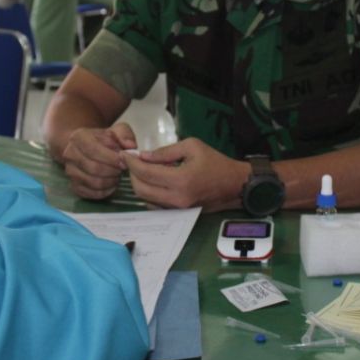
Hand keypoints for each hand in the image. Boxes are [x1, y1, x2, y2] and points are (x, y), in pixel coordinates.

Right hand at [62, 122, 136, 200]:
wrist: (87, 148)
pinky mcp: (74, 186)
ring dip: (110, 181)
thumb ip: (125, 135)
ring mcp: (70, 171)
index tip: (124, 162)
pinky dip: (105, 191)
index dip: (111, 158)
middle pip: (93, 168)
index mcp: (79, 137)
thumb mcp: (116, 131)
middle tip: (122, 170)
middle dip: (112, 171)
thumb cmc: (104, 140)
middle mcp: (70, 154)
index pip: (94, 150)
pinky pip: (91, 193)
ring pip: (93, 182)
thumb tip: (130, 147)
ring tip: (117, 175)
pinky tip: (112, 184)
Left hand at [124, 138, 246, 211]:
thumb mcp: (192, 146)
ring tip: (141, 168)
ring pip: (145, 199)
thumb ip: (165, 152)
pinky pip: (155, 204)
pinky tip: (152, 179)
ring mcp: (177, 209)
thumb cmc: (215, 162)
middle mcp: (177, 198)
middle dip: (132, 173)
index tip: (125, 154)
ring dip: (139, 183)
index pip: (146, 173)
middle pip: (141, 189)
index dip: (132, 162)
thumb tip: (144, 156)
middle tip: (131, 161)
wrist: (234, 184)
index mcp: (181, 180)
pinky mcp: (178, 213)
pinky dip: (148, 192)